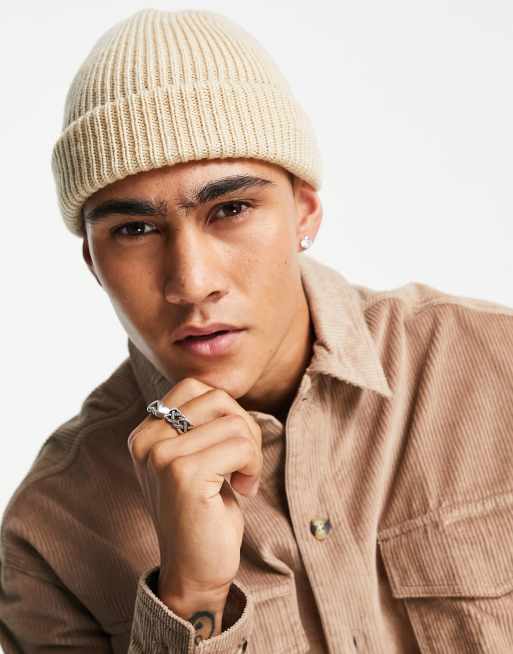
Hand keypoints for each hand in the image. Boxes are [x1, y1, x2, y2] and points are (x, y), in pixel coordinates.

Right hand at [127, 377, 261, 601]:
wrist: (194, 570)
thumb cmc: (203, 511)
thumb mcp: (193, 458)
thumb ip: (198, 423)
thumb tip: (226, 391)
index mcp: (145, 432)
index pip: (195, 386)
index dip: (226, 411)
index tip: (229, 446)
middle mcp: (146, 439)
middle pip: (217, 398)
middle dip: (244, 427)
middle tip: (244, 462)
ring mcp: (161, 456)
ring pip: (234, 422)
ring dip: (252, 451)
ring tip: (242, 478)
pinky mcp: (183, 474)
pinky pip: (241, 446)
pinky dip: (253, 466)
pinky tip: (243, 489)